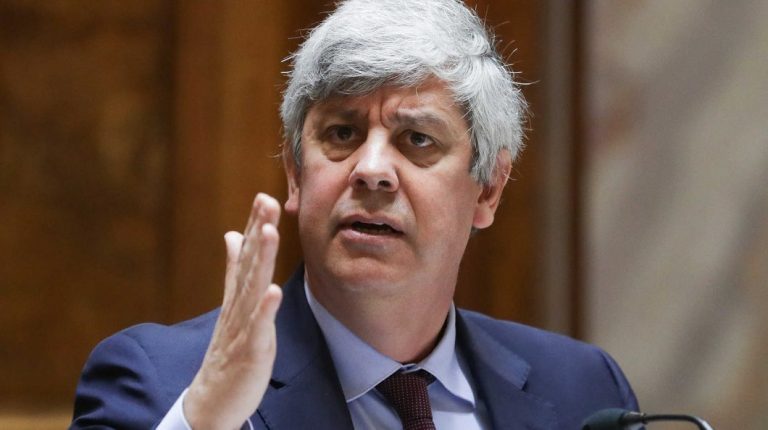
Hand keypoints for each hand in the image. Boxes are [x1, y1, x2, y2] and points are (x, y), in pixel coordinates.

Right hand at [184, 193, 282, 428]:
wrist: (213, 399)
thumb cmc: (228, 349)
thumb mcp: (233, 304)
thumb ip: (234, 269)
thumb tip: (233, 234)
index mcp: (238, 294)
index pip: (247, 254)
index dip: (254, 225)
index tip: (263, 196)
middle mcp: (239, 305)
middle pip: (250, 262)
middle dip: (258, 231)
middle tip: (265, 201)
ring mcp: (243, 326)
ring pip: (252, 287)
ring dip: (261, 259)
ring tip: (269, 232)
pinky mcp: (250, 350)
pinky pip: (258, 327)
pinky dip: (265, 309)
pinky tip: (272, 290)